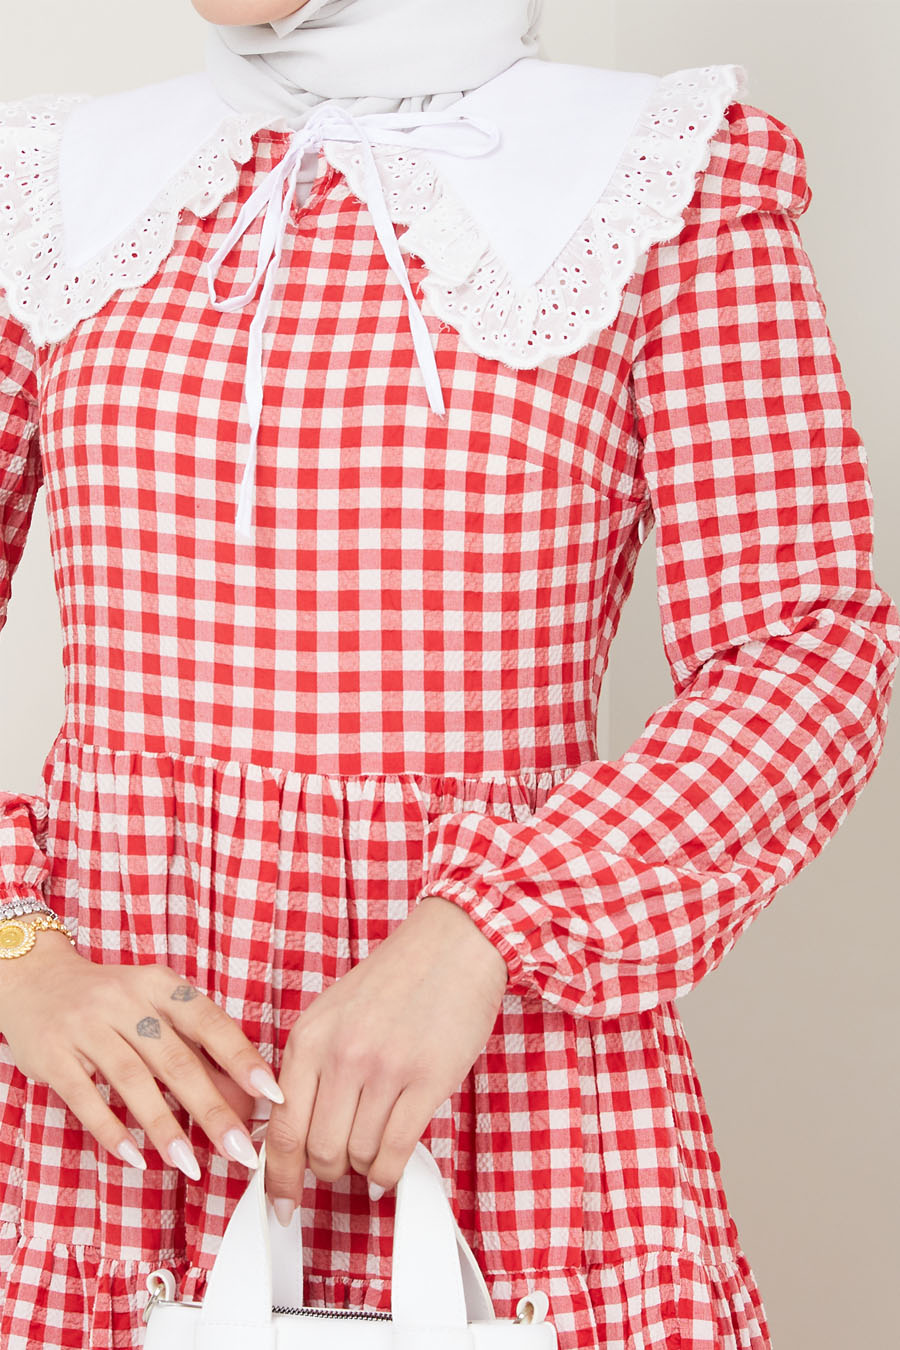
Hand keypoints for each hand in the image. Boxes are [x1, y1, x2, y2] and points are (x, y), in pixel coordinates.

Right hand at [0, 931, 284, 1178]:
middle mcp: (126, 1001)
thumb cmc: (112, 1003)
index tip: (271, 1094)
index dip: (242, 1059)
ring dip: (164, 1127)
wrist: (36, 981)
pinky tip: (136, 1158)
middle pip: (176, 1060)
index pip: (210, 1022)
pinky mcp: (54, 1055)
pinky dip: (111, 1130)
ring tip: (191, 1165)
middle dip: (212, 1109)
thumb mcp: (155, 1008)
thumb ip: (195, 1048)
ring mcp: (87, 1027)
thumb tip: (243, 1097)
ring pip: (134, 1081)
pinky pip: (86, 1097)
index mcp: (160, 985)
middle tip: (240, 1150)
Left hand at [262, 896, 507, 1221]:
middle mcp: (341, 1054)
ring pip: (358, 1155)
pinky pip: (396, 1151)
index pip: (280, 1128)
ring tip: (375, 1146)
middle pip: (319, 1151)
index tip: (280, 1205)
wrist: (455, 942)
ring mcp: (385, 1068)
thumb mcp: (333, 1013)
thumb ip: (309, 1067)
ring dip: (364, 1165)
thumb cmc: (396, 979)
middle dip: (328, 1170)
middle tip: (342, 1162)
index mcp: (309, 1037)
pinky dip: (390, 1171)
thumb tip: (291, 1132)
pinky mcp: (428, 1080)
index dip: (278, 1178)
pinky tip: (391, 1165)